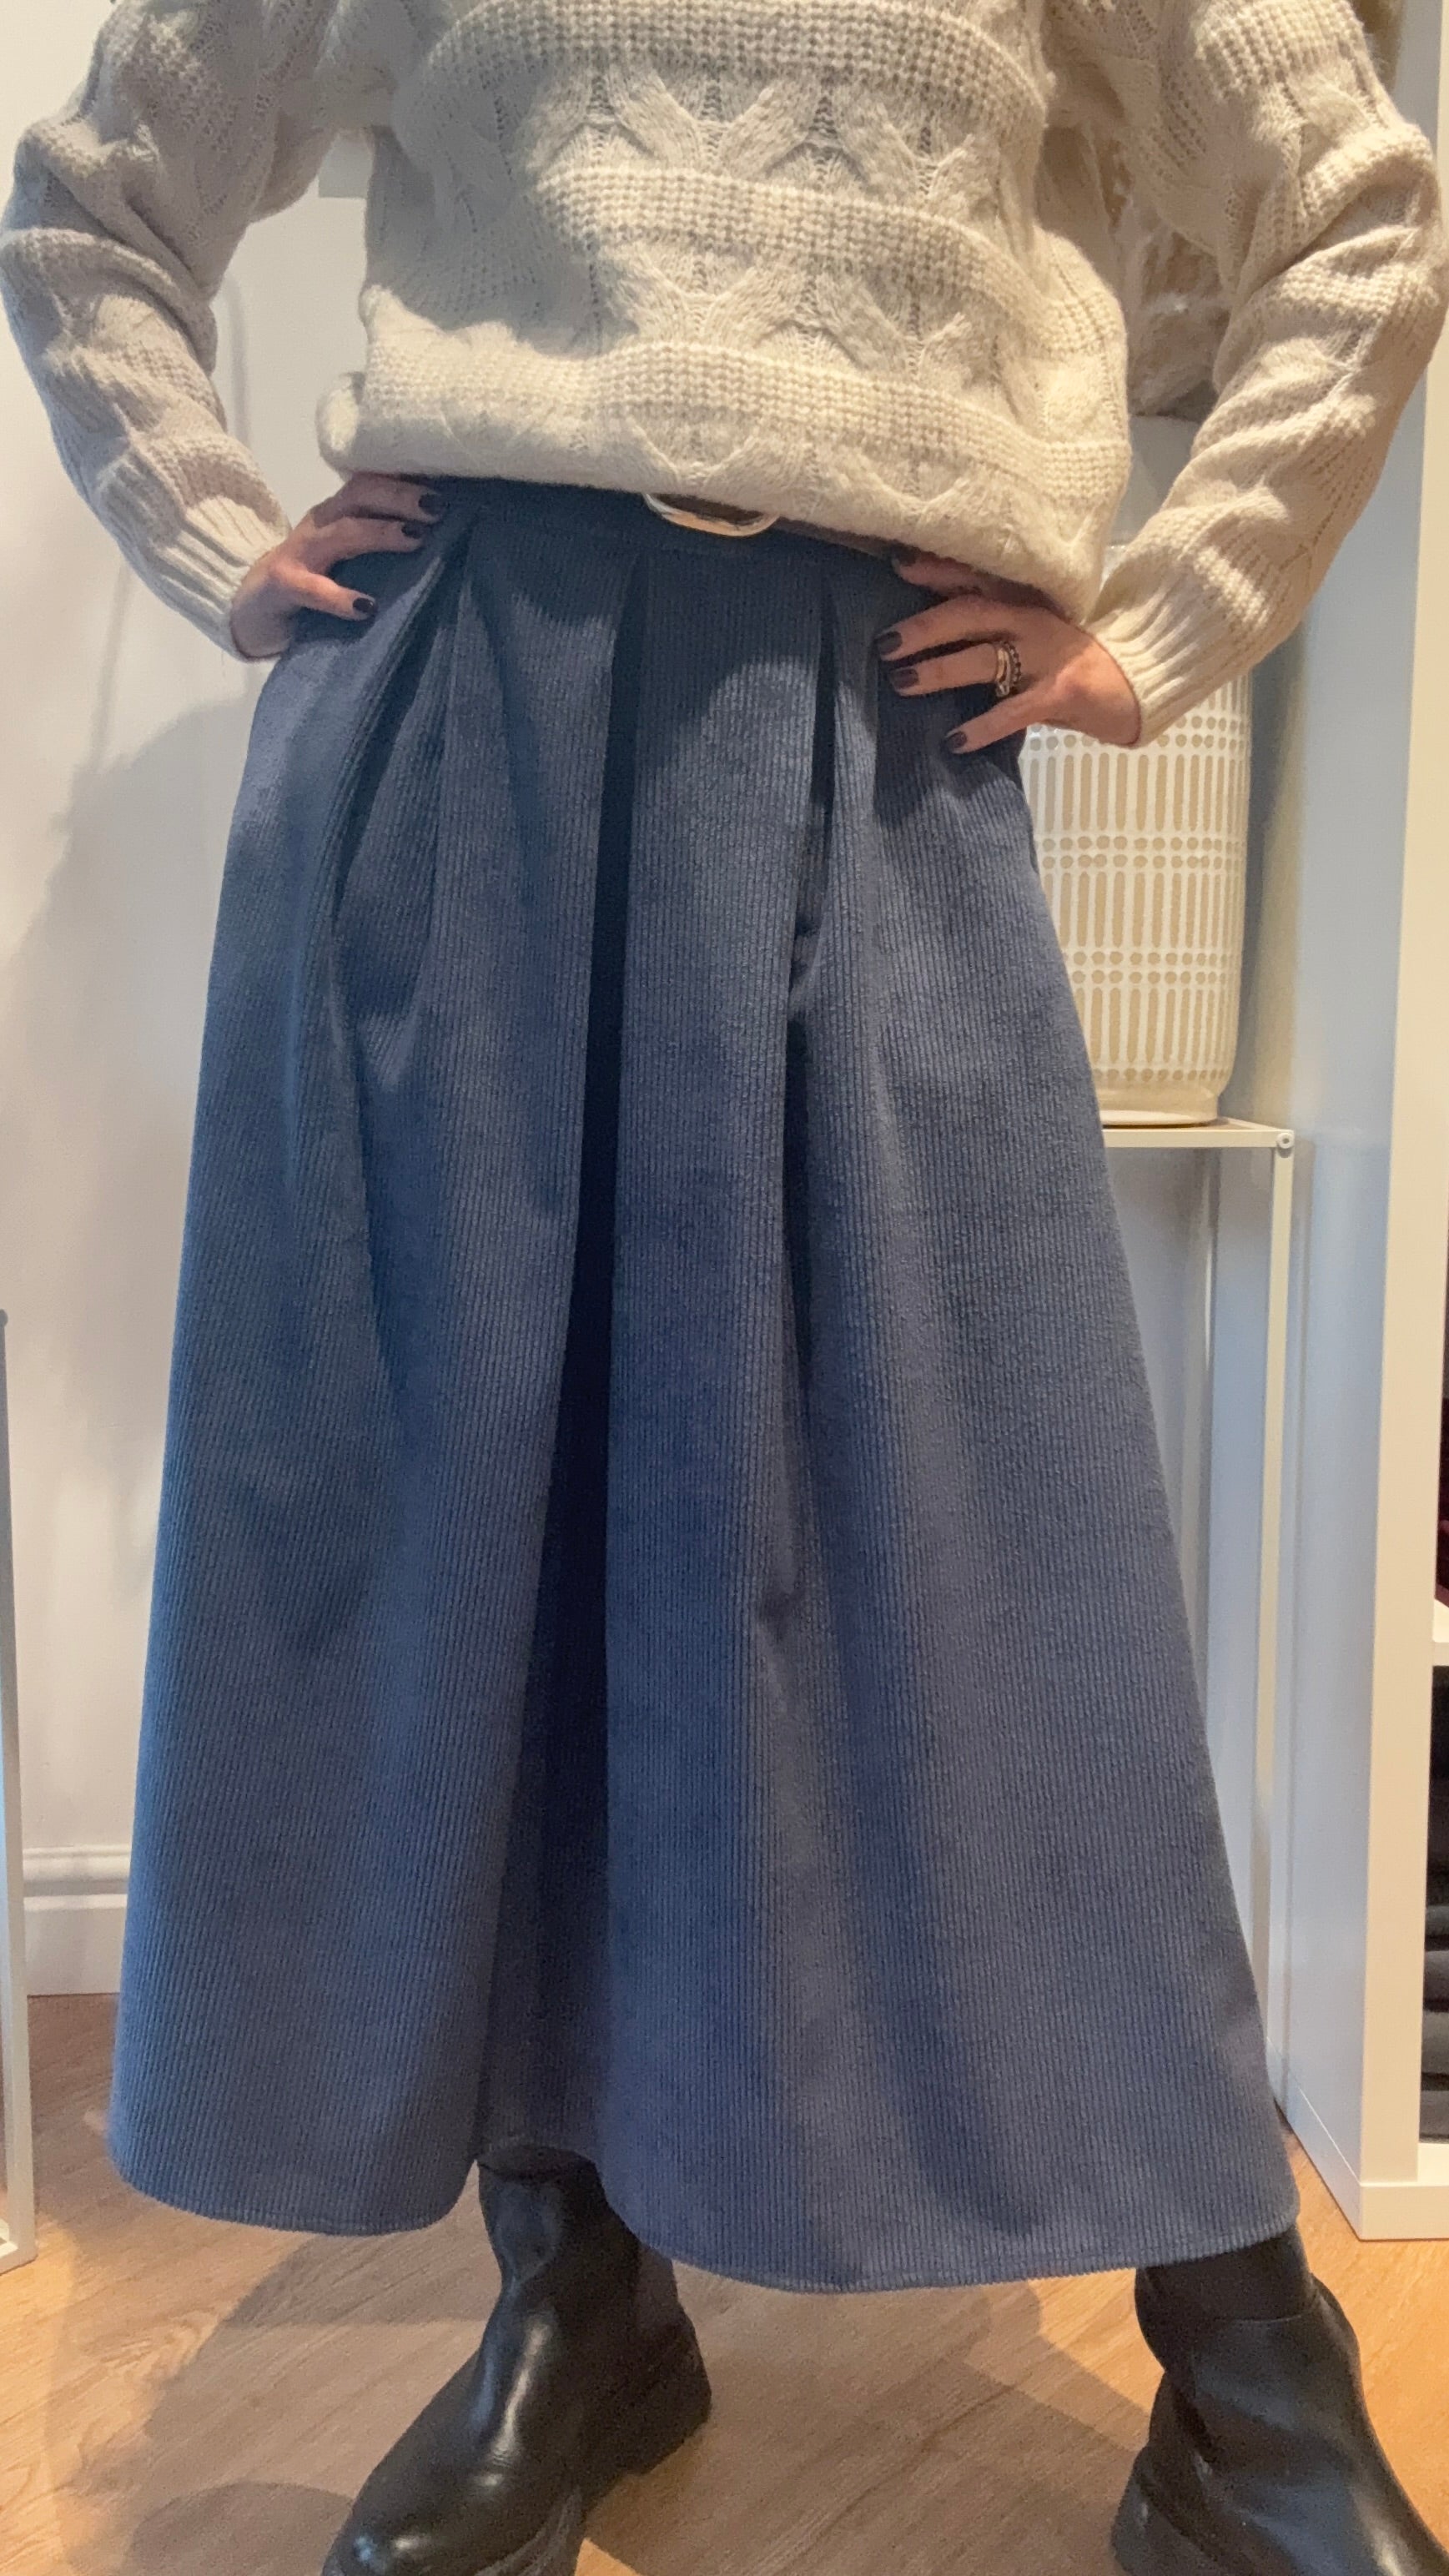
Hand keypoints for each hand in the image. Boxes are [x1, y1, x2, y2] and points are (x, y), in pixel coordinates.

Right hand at [229, 472, 448, 659]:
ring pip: (343, 532)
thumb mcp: (350, 561)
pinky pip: (314, 588)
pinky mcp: (284, 585)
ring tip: (415, 540)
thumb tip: (444, 546)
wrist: (250, 609)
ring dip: (381, 533)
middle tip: (438, 507)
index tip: (448, 482)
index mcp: (340, 514)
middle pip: (361, 494)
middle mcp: (322, 524)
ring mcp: (301, 552)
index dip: (408, 478)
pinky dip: (341, 597)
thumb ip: (382, 550)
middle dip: (401, 496)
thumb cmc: (313, 584)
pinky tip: (367, 607)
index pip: (374, 483)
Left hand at [876, 550, 1140, 751]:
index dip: (936, 571)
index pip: (973, 579)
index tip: (898, 564)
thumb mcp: (1032, 633)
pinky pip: (1013, 711)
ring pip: (983, 658)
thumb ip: (991, 629)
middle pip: (969, 614)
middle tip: (885, 644)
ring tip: (902, 683)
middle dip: (924, 627)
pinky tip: (954, 740)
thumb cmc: (1072, 661)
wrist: (1133, 685)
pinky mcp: (1059, 694)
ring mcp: (1046, 657)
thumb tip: (928, 632)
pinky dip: (982, 727)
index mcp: (1024, 602)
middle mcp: (1031, 622)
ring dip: (940, 670)